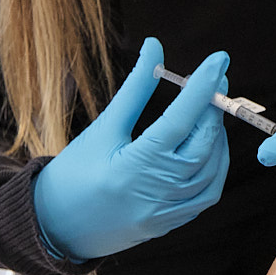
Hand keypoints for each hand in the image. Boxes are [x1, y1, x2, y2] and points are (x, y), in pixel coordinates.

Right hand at [33, 40, 230, 260]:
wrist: (55, 228)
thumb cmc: (74, 173)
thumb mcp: (103, 128)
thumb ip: (135, 89)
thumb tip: (154, 46)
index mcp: (133, 166)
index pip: (180, 120)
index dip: (203, 87)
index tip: (219, 59)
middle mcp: (155, 192)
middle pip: (202, 144)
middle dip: (213, 107)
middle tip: (215, 80)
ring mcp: (166, 212)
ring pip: (211, 168)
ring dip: (217, 135)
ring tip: (208, 109)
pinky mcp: (171, 223)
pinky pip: (207, 193)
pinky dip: (216, 165)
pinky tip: (209, 144)